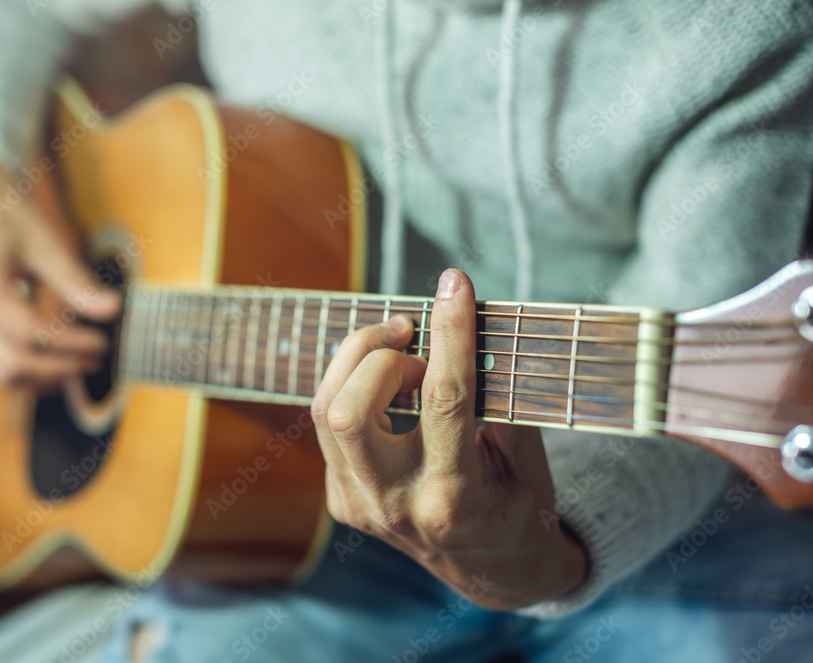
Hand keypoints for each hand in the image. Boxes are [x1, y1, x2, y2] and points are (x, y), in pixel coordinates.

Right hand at [0, 163, 121, 392]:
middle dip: (60, 367)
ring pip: (4, 374)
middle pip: (13, 362)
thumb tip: (114, 310)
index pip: (30, 332)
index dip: (71, 343)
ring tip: (83, 363)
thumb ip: (76, 280)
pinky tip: (61, 363)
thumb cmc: (12, 216)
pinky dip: (31, 373)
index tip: (103, 341)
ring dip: (46, 377)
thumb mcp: (48, 241)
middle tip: (97, 357)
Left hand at [310, 269, 587, 609]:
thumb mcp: (528, 461)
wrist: (488, 570)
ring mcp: (359, 505)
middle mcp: (396, 504)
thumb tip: (472, 333)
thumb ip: (501, 401)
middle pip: (351, 410)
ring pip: (325, 410)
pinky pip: (328, 425)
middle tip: (412, 336)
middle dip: (377, 353)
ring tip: (399, 350)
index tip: (454, 284)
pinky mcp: (340, 499)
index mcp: (454, 497)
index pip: (444, 399)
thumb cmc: (518, 506)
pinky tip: (388, 384)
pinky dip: (354, 387)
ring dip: (357, 361)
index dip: (450, 333)